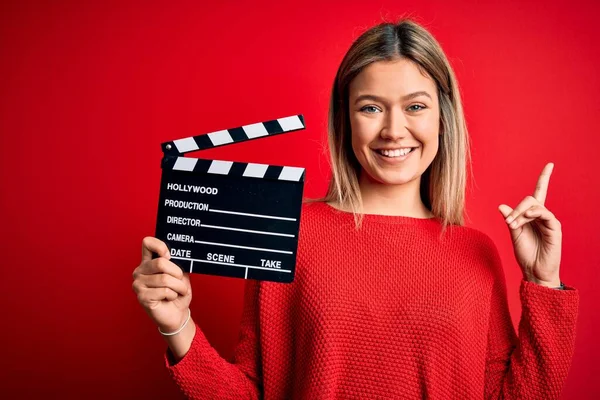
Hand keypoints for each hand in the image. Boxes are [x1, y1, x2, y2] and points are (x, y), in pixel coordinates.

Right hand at [132, 237, 191, 331]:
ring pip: (164, 278)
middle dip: (177, 273)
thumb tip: (177, 255)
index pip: (147, 243)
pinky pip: (164, 291)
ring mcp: (138, 284)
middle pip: (160, 262)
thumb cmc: (178, 294)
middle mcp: (140, 271)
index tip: (170, 256)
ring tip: (179, 291)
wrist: (177, 314)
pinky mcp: (142, 297)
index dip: (160, 246)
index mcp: (148, 262)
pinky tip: (170, 298)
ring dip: (178, 286)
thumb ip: (176, 263)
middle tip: (180, 281)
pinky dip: (173, 294)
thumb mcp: (180, 275)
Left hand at [498, 163, 561, 287]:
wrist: (534, 271)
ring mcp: (549, 221)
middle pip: (530, 199)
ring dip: (521, 213)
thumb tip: (501, 206)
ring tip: (514, 226)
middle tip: (510, 223)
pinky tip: (526, 219)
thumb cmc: (525, 254)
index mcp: (532, 216)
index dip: (545, 178)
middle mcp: (542, 216)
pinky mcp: (554, 228)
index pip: (539, 192)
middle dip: (517, 209)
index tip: (550, 164)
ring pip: (535, 205)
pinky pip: (544, 214)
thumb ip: (510, 220)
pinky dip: (533, 214)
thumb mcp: (514, 234)